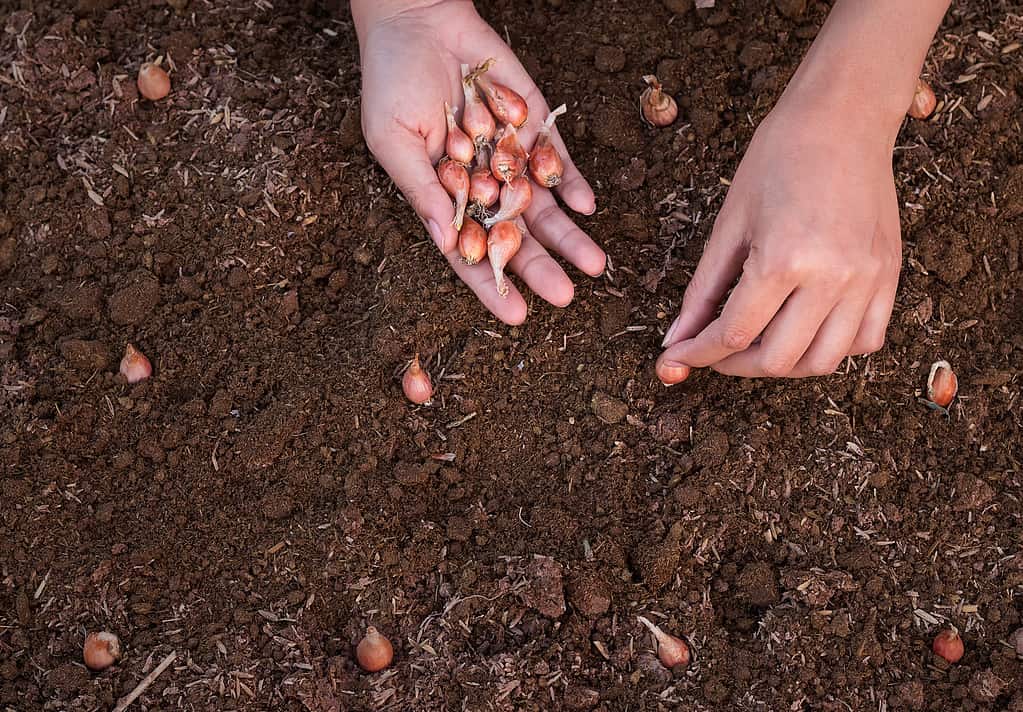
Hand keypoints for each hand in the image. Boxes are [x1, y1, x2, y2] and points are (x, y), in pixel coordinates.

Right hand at [353, 0, 604, 324]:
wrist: (419, 18)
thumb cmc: (392, 80)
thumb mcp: (393, 139)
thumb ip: (421, 189)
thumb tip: (445, 241)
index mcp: (443, 197)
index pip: (471, 252)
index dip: (492, 285)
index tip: (516, 315)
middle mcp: (481, 184)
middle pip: (515, 236)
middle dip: (540, 266)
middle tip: (565, 296)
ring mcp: (510, 155)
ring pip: (544, 206)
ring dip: (569, 236)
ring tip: (595, 265)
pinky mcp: (534, 123)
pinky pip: (558, 159)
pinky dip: (573, 181)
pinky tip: (587, 206)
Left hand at [657, 102, 901, 381]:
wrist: (843, 117)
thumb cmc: (778, 158)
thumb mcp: (729, 223)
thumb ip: (703, 290)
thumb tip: (677, 338)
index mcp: (784, 259)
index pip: (733, 334)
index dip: (697, 354)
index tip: (675, 358)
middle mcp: (832, 278)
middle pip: (778, 360)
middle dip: (734, 365)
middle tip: (713, 351)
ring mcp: (868, 281)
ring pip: (823, 361)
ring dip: (782, 364)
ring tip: (756, 345)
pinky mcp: (890, 276)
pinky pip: (866, 340)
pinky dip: (831, 348)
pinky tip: (804, 329)